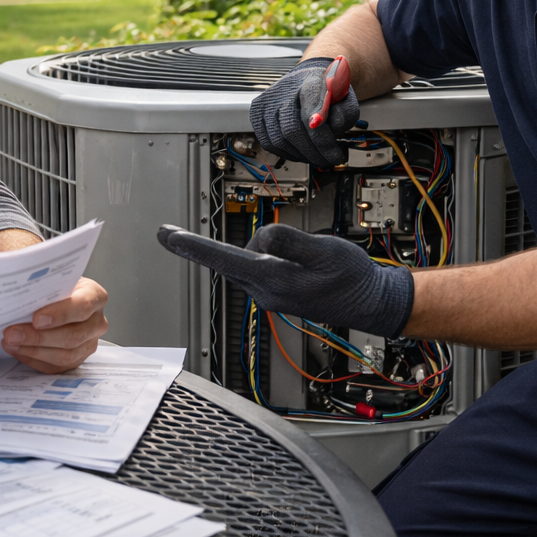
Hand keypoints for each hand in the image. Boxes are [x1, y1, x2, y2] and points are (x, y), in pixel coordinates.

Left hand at [1, 276, 107, 372]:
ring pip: (64, 355)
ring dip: (33, 350)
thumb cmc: (54, 286)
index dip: (60, 314)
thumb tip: (13, 279)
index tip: (35, 318)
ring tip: (10, 342)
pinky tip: (17, 350)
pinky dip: (34, 360)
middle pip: (72, 336)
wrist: (57, 297)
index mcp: (95, 295)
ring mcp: (89, 343)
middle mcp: (97, 321)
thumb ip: (40, 279)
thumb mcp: (51, 276)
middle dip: (38, 337)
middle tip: (11, 333)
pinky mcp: (77, 359)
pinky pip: (56, 367)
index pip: (82, 306)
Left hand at [157, 223, 413, 336]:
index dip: (191, 245)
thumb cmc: (351, 278)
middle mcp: (265, 293)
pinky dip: (263, 256)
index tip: (166, 236)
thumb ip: (292, 243)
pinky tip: (289, 256)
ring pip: (244, 262)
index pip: (222, 259)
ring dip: (253, 249)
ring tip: (297, 247)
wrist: (371, 302)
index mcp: (272, 282)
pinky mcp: (277, 292)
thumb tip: (263, 237)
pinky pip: (257, 268)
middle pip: (226, 261)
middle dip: (202, 247)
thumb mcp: (325, 252)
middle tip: (168, 234)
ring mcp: (270, 295)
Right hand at [249, 57, 359, 167]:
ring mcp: (267, 101)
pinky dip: (285, 153)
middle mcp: (284, 89)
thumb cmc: (327, 92)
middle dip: (314, 152)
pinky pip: (268, 143)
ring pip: (279, 140)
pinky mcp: (257, 113)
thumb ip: (345, 113)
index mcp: (311, 81)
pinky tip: (299, 152)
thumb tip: (333, 127)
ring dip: (301, 156)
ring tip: (316, 157)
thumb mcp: (346, 99)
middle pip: (292, 129)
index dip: (317, 125)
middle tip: (329, 160)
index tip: (330, 145)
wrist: (308, 79)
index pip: (311, 102)